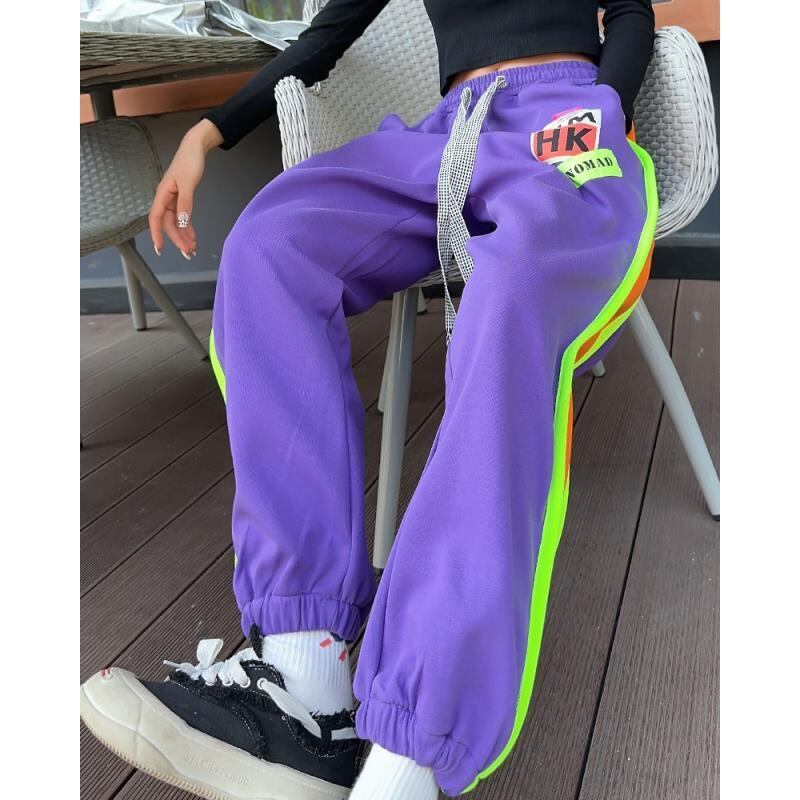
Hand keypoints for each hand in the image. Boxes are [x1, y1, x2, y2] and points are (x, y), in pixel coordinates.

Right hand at [148, 119, 222, 258]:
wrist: (196, 148)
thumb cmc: (189, 162)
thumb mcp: (188, 183)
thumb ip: (185, 203)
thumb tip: (181, 222)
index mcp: (163, 194)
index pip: (156, 218)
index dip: (157, 234)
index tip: (160, 248)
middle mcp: (166, 198)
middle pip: (168, 224)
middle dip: (177, 240)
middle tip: (188, 254)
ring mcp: (173, 199)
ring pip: (176, 223)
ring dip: (183, 237)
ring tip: (192, 250)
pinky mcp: (181, 198)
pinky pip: (182, 217)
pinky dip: (187, 227)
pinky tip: (193, 237)